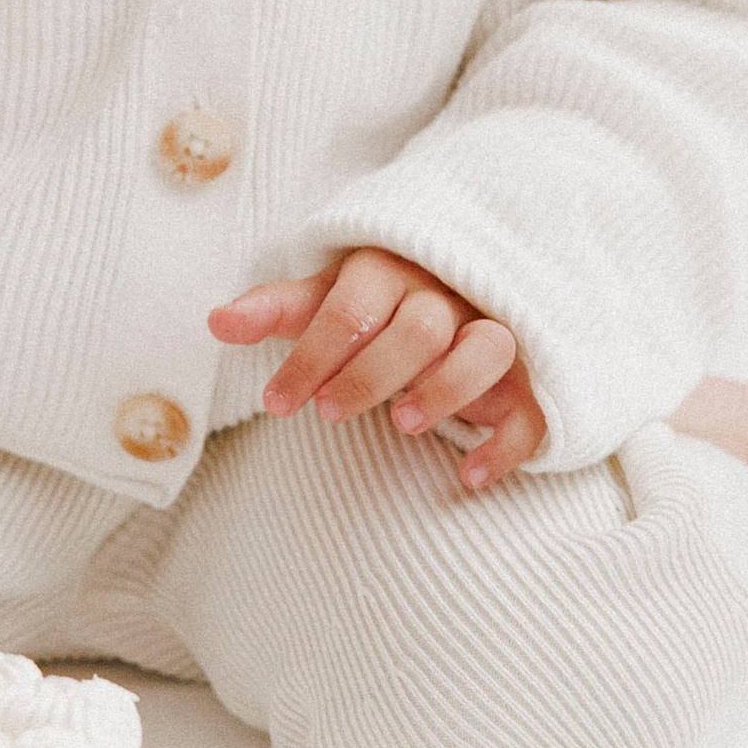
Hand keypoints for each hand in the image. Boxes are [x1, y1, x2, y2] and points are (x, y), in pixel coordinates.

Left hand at [209, 249, 547, 492]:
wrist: (461, 287)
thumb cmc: (378, 303)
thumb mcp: (328, 299)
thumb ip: (279, 310)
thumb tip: (214, 323)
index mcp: (390, 272)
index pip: (350, 308)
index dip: (311, 356)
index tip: (277, 403)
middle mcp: (445, 296)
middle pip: (419, 327)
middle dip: (371, 373)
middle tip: (329, 413)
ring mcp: (493, 330)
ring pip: (488, 348)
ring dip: (446, 389)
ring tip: (402, 426)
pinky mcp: (529, 375)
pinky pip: (533, 404)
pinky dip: (507, 442)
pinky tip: (469, 475)